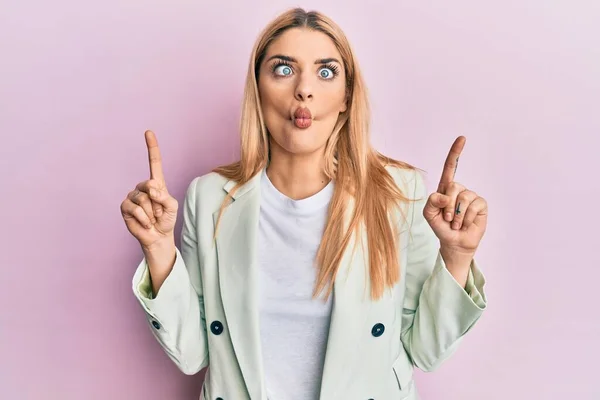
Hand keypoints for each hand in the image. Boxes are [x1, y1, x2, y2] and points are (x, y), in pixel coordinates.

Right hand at [120, 130, 178, 249]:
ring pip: (143, 199)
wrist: (158, 237)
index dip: (151, 147)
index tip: (148, 132)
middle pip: (150, 185)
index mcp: (156, 184)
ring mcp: (132, 196)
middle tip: (159, 213)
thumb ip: (165, 197)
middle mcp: (143, 187)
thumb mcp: (172, 207)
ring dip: (151, 213)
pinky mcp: (125, 207)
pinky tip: (145, 223)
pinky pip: (135, 209)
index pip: (154, 162)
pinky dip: (143, 218)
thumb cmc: (166, 220)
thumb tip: (151, 191)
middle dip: (158, 203)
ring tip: (152, 218)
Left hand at [422, 136, 487, 257]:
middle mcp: (458, 189)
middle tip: (448, 218)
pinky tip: (466, 223)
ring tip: (456, 223)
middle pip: (453, 186)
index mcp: (445, 188)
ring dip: (458, 215)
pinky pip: (474, 206)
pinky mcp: (481, 205)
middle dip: (448, 206)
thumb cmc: (441, 226)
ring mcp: (471, 196)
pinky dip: (467, 217)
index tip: (462, 138)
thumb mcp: (429, 215)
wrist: (454, 242)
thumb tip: (445, 195)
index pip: (450, 167)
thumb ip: (432, 202)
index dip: (456, 153)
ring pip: (464, 198)